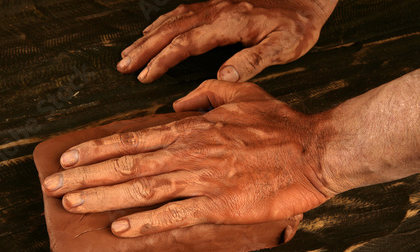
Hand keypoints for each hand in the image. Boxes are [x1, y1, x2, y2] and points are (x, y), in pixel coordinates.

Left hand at [43, 80, 331, 236]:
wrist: (315, 152)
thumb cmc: (279, 125)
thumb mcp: (240, 94)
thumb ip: (204, 93)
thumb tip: (176, 102)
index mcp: (191, 128)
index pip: (132, 139)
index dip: (96, 149)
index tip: (68, 159)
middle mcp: (188, 153)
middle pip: (126, 165)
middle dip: (85, 176)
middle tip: (53, 187)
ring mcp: (202, 180)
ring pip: (142, 189)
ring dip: (104, 197)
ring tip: (72, 204)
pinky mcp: (219, 206)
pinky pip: (176, 214)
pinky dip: (146, 222)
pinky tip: (120, 228)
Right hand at [117, 0, 337, 82]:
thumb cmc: (297, 25)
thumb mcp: (283, 45)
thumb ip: (254, 59)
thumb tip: (224, 74)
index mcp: (227, 23)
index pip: (186, 43)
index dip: (162, 60)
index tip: (144, 76)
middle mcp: (215, 11)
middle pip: (171, 30)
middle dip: (144, 48)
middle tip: (122, 65)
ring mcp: (214, 6)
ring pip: (172, 20)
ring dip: (148, 37)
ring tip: (127, 52)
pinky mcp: (216, 6)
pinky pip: (181, 13)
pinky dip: (162, 23)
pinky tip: (152, 31)